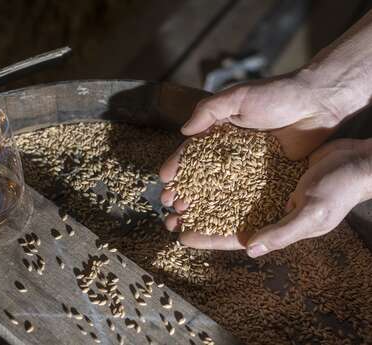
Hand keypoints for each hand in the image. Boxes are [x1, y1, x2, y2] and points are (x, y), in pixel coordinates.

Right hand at [159, 72, 353, 226]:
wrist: (316, 104)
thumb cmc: (276, 94)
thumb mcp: (237, 97)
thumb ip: (208, 110)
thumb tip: (184, 132)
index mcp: (219, 132)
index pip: (192, 152)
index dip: (177, 165)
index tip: (164, 179)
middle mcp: (229, 152)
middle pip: (201, 176)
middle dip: (184, 191)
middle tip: (170, 207)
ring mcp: (246, 167)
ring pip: (218, 189)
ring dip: (201, 205)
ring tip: (185, 218)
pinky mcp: (264, 178)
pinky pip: (243, 195)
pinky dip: (229, 208)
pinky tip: (217, 222)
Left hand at [177, 138, 371, 256]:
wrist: (355, 161)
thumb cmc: (339, 190)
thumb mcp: (313, 213)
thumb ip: (283, 231)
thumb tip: (251, 249)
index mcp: (274, 225)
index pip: (234, 237)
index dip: (208, 238)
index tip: (182, 237)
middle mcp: (265, 210)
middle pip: (223, 217)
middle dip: (198, 218)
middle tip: (170, 217)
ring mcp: (264, 190)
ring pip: (225, 196)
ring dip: (202, 197)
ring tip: (179, 195)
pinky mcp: (266, 171)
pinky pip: (236, 175)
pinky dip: (218, 175)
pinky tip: (200, 169)